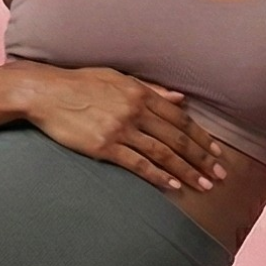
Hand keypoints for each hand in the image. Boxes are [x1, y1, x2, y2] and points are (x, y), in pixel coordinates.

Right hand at [11, 60, 226, 191]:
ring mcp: (120, 129)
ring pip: (162, 154)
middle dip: (201, 159)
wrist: (45, 93)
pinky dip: (158, 176)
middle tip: (220, 176)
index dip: (200, 137)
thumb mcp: (118, 78)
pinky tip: (173, 186)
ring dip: (187, 171)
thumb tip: (181, 98)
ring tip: (204, 186)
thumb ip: (151, 89)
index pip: (179, 119)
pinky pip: (138, 164)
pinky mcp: (104, 146)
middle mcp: (135, 110)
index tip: (216, 152)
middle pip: (177, 138)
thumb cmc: (80, 84)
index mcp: (141, 93)